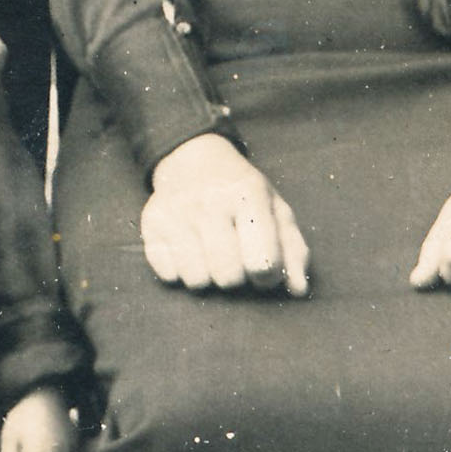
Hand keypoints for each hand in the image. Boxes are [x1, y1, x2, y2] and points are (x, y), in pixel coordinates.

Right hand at [140, 130, 307, 295]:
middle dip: (236, 277)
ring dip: (208, 276)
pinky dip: (180, 272)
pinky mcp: (151, 222)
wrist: (193, 160)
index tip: (263, 267)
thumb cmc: (242, 194)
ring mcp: (176, 211)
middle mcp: (210, 200)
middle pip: (228, 276)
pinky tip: (187, 251)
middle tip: (234, 260)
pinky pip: (168, 274)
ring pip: (197, 279)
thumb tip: (298, 291)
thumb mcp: (275, 211)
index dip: (267, 276)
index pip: (263, 262)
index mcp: (248, 195)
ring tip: (210, 256)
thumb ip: (293, 251)